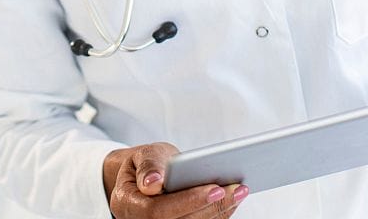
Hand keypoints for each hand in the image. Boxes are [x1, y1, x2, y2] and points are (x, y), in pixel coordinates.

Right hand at [103, 142, 247, 217]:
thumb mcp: (143, 154)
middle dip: (211, 207)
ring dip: (220, 211)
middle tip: (237, 188)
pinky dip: (218, 214)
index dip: (187, 201)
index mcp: (127, 204)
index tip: (213, 189)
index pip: (157, 211)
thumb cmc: (146, 164)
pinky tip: (234, 198)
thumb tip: (153, 183)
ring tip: (240, 191)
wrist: (145, 177)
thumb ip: (147, 166)